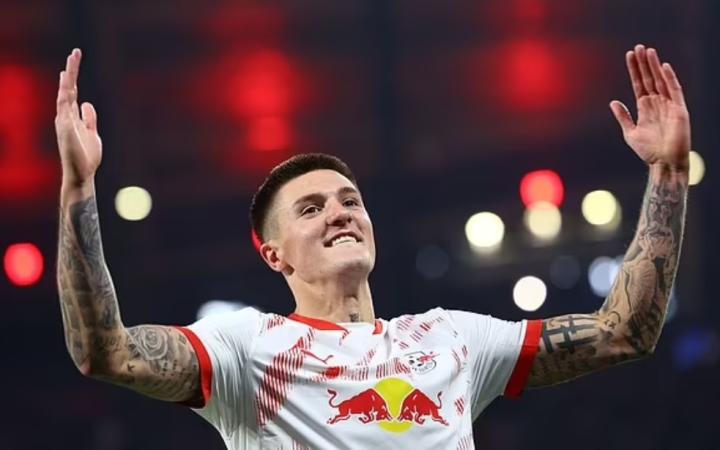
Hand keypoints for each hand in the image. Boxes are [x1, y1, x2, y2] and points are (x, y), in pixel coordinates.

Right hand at [55, 48, 101, 186]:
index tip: (72, 61)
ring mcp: (64, 122)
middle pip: (67, 88)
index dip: (71, 76)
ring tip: (71, 61)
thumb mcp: (93, 133)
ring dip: (68, 77)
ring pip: (65, 94)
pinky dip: (66, 96)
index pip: (71, 92)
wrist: (82, 174)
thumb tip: (87, 103)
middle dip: (71, 70)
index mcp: (72, 117)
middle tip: (75, 52)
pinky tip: (68, 84)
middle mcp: (65, 116)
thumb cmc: (87, 156)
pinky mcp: (66, 129)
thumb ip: (89, 118)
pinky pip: (65, 109)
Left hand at [610, 44, 690, 170]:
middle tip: (638, 47)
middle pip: (650, 78)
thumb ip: (623, 116)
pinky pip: (675, 91)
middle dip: (643, 64)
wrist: (664, 163)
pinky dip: (670, 78)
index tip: (629, 56)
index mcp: (645, 108)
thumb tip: (613, 101)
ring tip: (648, 51)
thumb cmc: (648, 151)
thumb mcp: (630, 132)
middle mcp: (657, 103)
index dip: (634, 70)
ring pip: (661, 80)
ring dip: (655, 66)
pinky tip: (664, 67)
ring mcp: (669, 105)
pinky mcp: (679, 110)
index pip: (639, 84)